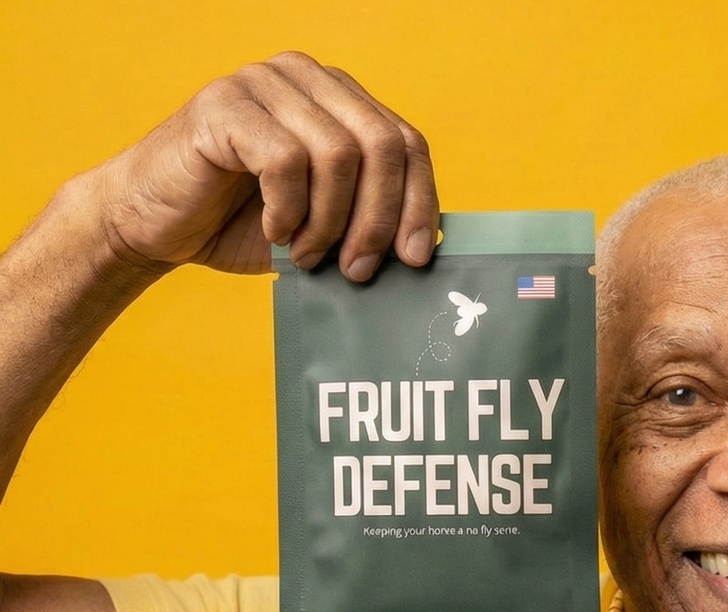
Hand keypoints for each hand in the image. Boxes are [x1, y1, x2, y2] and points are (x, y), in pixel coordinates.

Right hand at [95, 51, 437, 279]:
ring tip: (306, 253)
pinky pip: (285, 160)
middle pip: (382, 144)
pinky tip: (275, 231)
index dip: (418, 202)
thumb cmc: (242, 226)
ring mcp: (263, 83)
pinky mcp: (224, 104)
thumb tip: (427, 244)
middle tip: (358, 268)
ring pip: (338, 154)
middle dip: (379, 218)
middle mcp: (306, 78)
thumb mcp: (324, 226)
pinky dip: (288, 210)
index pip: (407, 142)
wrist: (152, 226)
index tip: (413, 259)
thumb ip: (370, 220)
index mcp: (339, 99)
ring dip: (330, 222)